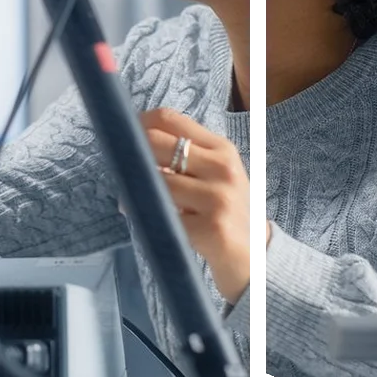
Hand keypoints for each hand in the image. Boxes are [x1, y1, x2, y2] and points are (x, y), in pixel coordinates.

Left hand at [139, 108, 250, 304]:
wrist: (254, 257)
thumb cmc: (226, 212)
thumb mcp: (215, 175)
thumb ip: (185, 156)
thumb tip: (135, 145)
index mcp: (221, 149)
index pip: (170, 119)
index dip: (139, 123)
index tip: (125, 135)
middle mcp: (222, 168)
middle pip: (157, 143)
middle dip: (133, 154)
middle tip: (123, 168)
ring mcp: (218, 198)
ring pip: (157, 180)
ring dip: (135, 189)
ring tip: (133, 199)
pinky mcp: (211, 228)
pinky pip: (162, 214)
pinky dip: (145, 216)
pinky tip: (146, 220)